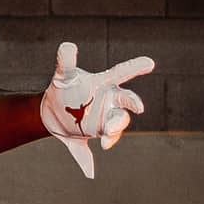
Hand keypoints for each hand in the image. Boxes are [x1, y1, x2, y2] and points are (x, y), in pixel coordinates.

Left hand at [40, 43, 153, 179]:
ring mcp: (107, 117)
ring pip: (118, 123)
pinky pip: (107, 139)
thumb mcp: (63, 76)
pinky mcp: (101, 133)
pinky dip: (101, 147)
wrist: (53, 113)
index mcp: (104, 83)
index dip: (136, 67)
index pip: (122, 72)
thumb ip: (64, 61)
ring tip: (106, 138)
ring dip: (116, 130)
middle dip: (133, 103)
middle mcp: (111, 99)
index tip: (150, 62)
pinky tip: (96, 158)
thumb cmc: (63, 88)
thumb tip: (66, 45)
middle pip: (126, 100)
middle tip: (138, 107)